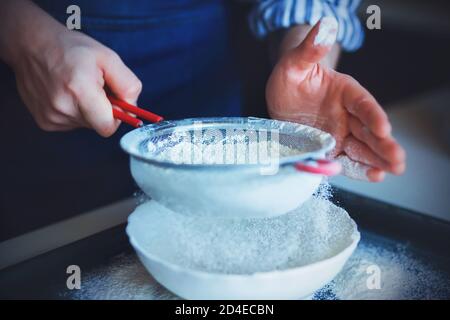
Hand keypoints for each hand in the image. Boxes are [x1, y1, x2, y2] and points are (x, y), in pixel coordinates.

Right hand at [11, 25, 141, 136]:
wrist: (31, 45)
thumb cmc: (72, 49)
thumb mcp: (109, 58)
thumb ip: (128, 85)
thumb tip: (133, 109)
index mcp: (80, 91)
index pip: (107, 127)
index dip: (117, 117)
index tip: (116, 103)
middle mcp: (62, 108)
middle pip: (98, 125)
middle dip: (103, 110)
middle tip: (95, 88)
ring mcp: (51, 117)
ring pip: (85, 124)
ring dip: (88, 110)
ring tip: (77, 87)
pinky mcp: (44, 121)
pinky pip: (71, 123)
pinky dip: (74, 111)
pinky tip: (66, 93)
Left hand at [266, 18, 404, 180]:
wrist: (283, 96)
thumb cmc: (290, 77)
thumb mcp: (294, 63)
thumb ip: (310, 50)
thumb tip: (324, 28)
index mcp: (344, 91)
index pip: (362, 102)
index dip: (372, 114)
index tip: (383, 127)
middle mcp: (346, 114)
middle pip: (368, 129)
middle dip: (383, 144)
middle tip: (398, 158)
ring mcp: (340, 133)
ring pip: (362, 148)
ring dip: (377, 160)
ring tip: (393, 170)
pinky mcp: (330, 148)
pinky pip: (346, 160)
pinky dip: (359, 169)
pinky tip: (374, 176)